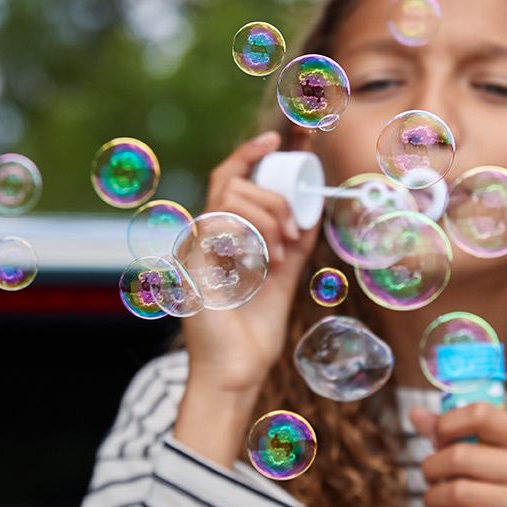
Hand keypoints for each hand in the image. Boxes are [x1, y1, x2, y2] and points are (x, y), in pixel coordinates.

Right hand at [173, 131, 320, 466]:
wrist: (238, 368)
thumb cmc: (256, 329)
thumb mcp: (285, 274)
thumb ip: (296, 241)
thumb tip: (315, 207)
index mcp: (222, 234)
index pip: (230, 178)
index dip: (251, 153)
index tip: (279, 137)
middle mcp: (203, 235)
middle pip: (232, 180)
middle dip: (274, 195)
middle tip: (295, 230)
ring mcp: (194, 247)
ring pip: (231, 197)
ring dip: (268, 217)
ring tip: (283, 253)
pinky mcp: (192, 262)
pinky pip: (219, 222)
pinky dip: (251, 235)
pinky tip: (265, 263)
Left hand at [411, 403, 506, 506]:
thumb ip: (463, 437)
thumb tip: (416, 413)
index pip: (483, 414)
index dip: (448, 423)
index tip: (437, 439)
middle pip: (461, 455)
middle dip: (432, 467)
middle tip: (429, 477)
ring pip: (459, 492)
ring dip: (433, 497)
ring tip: (433, 500)